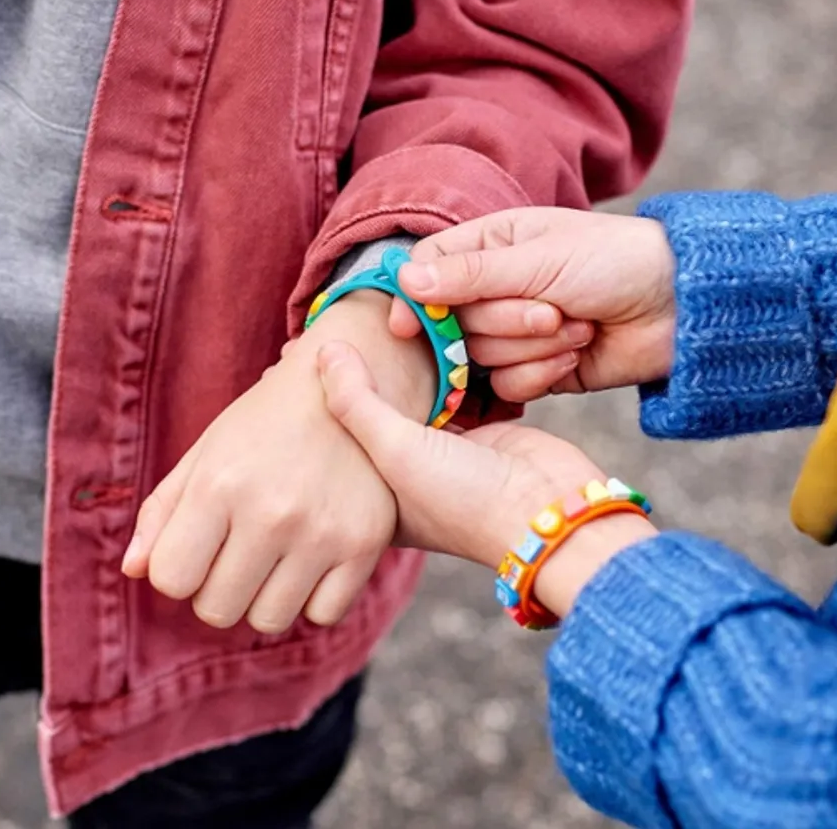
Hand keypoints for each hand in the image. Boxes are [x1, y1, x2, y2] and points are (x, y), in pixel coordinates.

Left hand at [121, 291, 434, 632]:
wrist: (351, 387)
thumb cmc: (267, 422)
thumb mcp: (208, 451)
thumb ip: (163, 510)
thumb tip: (133, 572)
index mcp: (220, 485)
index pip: (171, 580)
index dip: (179, 567)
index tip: (200, 542)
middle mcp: (271, 513)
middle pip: (216, 610)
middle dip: (218, 586)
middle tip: (239, 547)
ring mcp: (323, 532)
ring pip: (269, 620)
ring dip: (264, 595)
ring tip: (277, 552)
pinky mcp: (365, 544)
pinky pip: (323, 615)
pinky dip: (313, 597)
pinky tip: (314, 558)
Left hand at [318, 342, 655, 616]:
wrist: (552, 507)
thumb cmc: (467, 500)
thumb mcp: (396, 452)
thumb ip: (358, 402)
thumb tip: (325, 351)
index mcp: (375, 504)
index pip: (331, 453)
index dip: (309, 414)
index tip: (285, 369)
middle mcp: (405, 477)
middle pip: (367, 421)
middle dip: (349, 384)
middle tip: (316, 341)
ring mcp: (442, 451)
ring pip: (407, 399)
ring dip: (394, 369)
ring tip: (359, 328)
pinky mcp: (475, 426)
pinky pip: (446, 387)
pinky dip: (434, 365)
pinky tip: (411, 334)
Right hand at [389, 209, 675, 401]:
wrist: (679, 307)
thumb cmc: (614, 261)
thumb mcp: (540, 259)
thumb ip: (471, 275)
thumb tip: (405, 279)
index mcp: (492, 245)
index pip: (428, 270)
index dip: (415, 299)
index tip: (408, 326)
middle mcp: (495, 289)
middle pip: (455, 322)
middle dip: (505, 322)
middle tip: (551, 311)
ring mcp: (514, 332)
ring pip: (481, 357)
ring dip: (531, 346)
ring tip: (576, 327)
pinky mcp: (535, 369)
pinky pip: (508, 384)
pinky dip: (542, 372)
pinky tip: (575, 354)